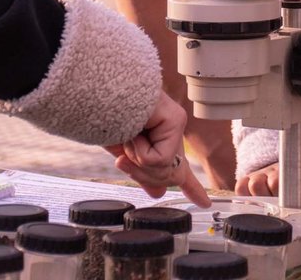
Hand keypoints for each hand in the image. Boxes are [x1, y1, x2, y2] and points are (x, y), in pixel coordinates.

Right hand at [105, 92, 210, 206]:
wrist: (95, 97)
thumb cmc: (105, 119)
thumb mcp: (122, 154)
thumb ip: (142, 172)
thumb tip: (158, 193)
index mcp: (158, 139)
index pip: (179, 167)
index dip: (192, 188)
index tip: (204, 203)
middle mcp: (171, 130)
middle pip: (169, 176)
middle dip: (143, 174)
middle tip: (124, 158)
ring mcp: (175, 123)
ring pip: (164, 169)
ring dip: (137, 161)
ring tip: (127, 137)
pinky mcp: (175, 119)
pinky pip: (160, 158)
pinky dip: (139, 152)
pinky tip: (133, 133)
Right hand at [234, 162, 300, 200]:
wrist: (282, 165)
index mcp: (296, 171)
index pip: (297, 182)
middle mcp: (276, 170)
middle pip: (272, 183)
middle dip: (279, 196)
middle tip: (285, 204)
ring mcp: (259, 174)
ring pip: (254, 185)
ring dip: (262, 196)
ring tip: (270, 203)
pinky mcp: (245, 179)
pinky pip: (240, 187)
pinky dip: (244, 195)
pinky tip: (255, 201)